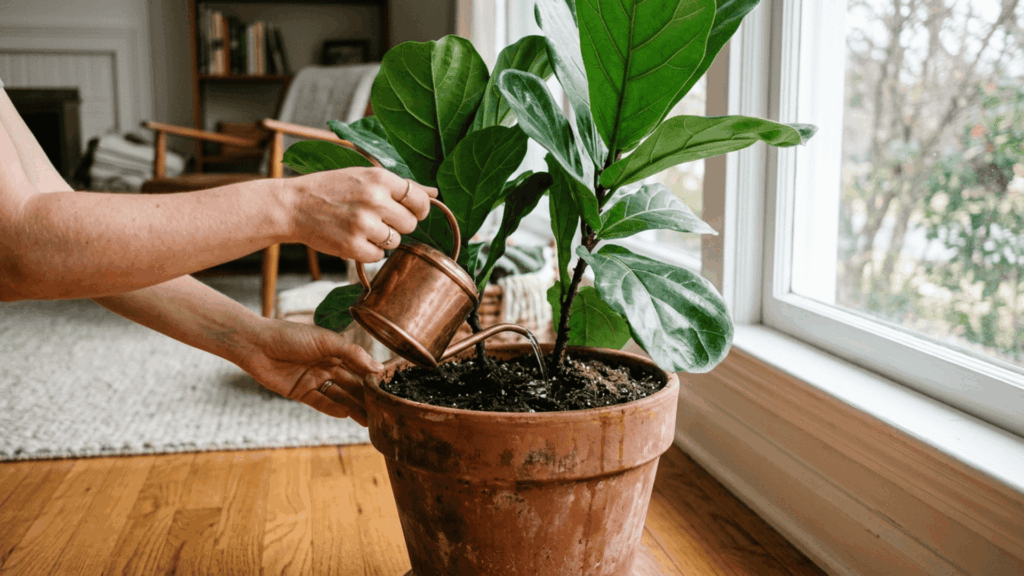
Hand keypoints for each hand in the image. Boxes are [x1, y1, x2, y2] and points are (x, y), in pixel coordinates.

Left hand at [237, 318, 382, 424]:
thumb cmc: (291, 336)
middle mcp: (327, 365)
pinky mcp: (301, 392)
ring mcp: (315, 379)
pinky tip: (346, 414)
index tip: (390, 389)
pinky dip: (333, 408)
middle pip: (351, 384)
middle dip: (366, 397)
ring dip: (353, 407)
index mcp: (336, 350)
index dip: (373, 378)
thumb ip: (352, 354)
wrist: (257, 344)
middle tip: (383, 411)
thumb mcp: (327, 341)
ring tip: (369, 419)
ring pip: (339, 395)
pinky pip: (321, 402)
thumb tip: (377, 368)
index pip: (360, 366)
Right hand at [287, 167, 437, 262]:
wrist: (294, 205)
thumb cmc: (331, 189)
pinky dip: (369, 251)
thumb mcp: (364, 177)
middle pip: (410, 224)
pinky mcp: (353, 246)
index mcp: (379, 178)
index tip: (411, 212)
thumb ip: (401, 185)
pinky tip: (353, 238)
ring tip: (362, 227)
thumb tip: (434, 193)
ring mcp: (363, 224)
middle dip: (399, 225)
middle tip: (378, 220)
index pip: (419, 199)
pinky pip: (378, 256)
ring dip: (383, 238)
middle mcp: (374, 200)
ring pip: (395, 241)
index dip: (419, 209)